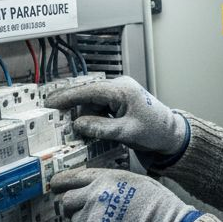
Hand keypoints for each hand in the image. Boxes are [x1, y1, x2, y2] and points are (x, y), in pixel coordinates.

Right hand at [43, 76, 188, 163]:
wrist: (172, 135)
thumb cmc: (156, 132)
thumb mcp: (127, 132)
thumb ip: (101, 128)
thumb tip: (78, 124)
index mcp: (122, 90)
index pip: (89, 90)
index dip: (67, 97)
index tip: (50, 103)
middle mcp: (120, 86)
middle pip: (88, 95)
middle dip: (74, 108)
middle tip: (57, 120)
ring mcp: (120, 92)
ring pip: (93, 102)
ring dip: (85, 116)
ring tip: (81, 132)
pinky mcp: (120, 100)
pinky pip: (100, 106)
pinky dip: (94, 117)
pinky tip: (91, 129)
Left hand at [51, 168, 199, 221]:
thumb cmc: (157, 203)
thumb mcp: (133, 180)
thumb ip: (110, 183)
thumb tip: (96, 188)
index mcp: (104, 179)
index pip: (70, 178)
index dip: (59, 183)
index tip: (56, 186)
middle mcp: (94, 196)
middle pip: (66, 202)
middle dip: (70, 207)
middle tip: (80, 210)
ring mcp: (93, 217)